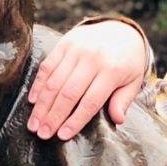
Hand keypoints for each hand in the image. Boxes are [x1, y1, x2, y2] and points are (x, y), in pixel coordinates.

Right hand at [27, 21, 149, 139]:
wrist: (120, 29)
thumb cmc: (126, 62)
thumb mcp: (133, 80)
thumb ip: (124, 100)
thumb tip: (118, 119)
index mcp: (112, 70)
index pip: (90, 101)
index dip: (75, 120)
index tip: (62, 136)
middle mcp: (92, 58)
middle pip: (68, 93)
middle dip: (53, 116)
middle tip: (42, 134)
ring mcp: (76, 49)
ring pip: (54, 81)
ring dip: (42, 105)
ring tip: (34, 124)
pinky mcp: (64, 43)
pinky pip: (48, 66)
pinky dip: (38, 84)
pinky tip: (33, 101)